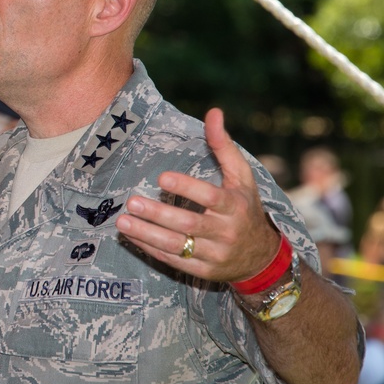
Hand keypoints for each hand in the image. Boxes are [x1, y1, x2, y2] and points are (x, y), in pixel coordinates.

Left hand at [115, 108, 279, 282]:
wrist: (261, 258)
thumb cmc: (246, 208)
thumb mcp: (242, 177)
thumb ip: (224, 146)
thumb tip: (213, 112)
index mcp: (235, 206)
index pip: (210, 198)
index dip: (187, 188)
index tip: (161, 178)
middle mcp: (226, 232)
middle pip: (189, 224)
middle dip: (158, 214)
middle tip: (132, 201)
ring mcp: (214, 254)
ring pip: (178, 246)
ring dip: (147, 234)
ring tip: (122, 222)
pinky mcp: (203, 271)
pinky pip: (173, 260)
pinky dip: (150, 248)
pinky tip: (131, 236)